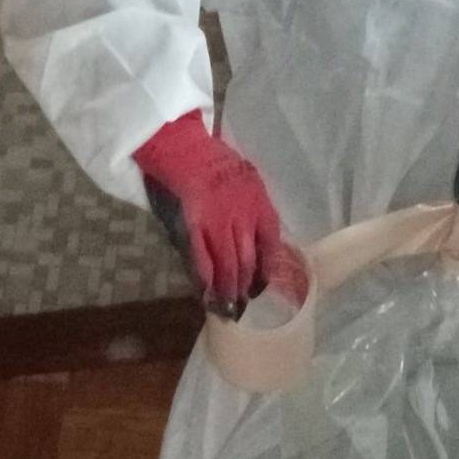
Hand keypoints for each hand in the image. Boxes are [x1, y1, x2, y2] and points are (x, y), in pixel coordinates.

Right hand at [133, 110, 279, 313]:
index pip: (271, 245)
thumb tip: (262, 242)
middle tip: (244, 306)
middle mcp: (243, 215)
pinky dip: (204, 278)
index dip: (268, 270)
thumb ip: (256, 210)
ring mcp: (218, 221)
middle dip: (246, 287)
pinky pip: (202, 257)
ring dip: (227, 289)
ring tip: (227, 309)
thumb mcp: (251, 182)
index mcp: (260, 204)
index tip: (264, 287)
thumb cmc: (220, 164)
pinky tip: (206, 293)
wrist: (187, 150)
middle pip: (248, 259)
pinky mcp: (195, 225)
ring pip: (227, 263)